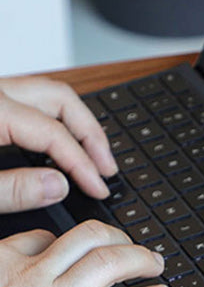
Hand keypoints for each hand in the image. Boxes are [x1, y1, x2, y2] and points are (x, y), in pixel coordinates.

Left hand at [0, 76, 117, 212]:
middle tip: (107, 168)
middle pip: (61, 99)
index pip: (54, 133)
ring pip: (48, 95)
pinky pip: (30, 102)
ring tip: (92, 156)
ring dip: (77, 124)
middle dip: (92, 134)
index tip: (99, 188)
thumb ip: (12, 190)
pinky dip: (54, 121)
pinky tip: (60, 145)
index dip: (84, 164)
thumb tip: (58, 186)